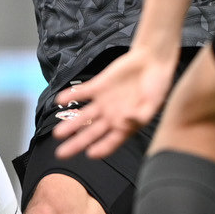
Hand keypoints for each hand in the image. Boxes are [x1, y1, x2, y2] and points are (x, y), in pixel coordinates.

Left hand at [53, 47, 176, 157]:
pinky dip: (71, 96)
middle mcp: (112, 116)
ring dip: (70, 124)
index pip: (111, 142)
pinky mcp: (98, 86)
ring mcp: (104, 102)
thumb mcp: (154, 102)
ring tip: (57, 134)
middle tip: (61, 154)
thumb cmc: (157, 84)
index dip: (102, 149)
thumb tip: (128, 122)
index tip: (90, 154)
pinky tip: (59, 101)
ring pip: (84, 116)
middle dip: (76, 143)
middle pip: (91, 133)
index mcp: (127, 124)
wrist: (151, 59)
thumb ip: (142, 115)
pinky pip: (82, 93)